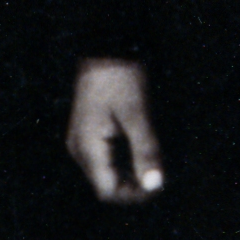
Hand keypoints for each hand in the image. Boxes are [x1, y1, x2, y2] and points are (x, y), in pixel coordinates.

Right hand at [67, 58, 164, 202]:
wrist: (104, 45)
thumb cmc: (121, 77)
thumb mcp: (137, 115)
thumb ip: (146, 151)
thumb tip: (156, 185)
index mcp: (87, 148)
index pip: (108, 191)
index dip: (134, 195)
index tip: (159, 184)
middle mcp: (79, 149)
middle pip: (106, 183)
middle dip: (134, 183)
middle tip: (160, 171)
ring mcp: (81, 140)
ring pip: (106, 171)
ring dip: (130, 171)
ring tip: (153, 159)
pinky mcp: (87, 130)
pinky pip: (105, 156)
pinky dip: (124, 157)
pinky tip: (141, 146)